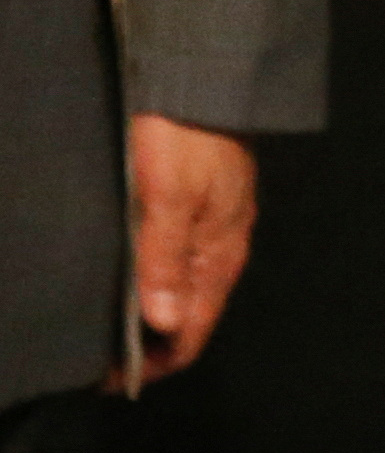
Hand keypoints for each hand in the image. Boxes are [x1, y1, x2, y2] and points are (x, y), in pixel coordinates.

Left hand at [112, 114, 256, 388]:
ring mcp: (215, 227)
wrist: (205, 76)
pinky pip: (179, 264)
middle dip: (146, 344)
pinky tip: (125, 278)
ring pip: (183, 291)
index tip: (104, 376)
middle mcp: (222, 248)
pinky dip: (152, 284)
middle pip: (188, 317)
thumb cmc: (185, 136)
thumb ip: (163, 261)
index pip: (193, 332)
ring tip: (102, 320)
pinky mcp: (202, 207)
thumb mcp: (168, 198)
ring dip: (147, 314)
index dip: (153, 364)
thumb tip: (160, 324)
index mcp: (220, 254)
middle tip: (93, 355)